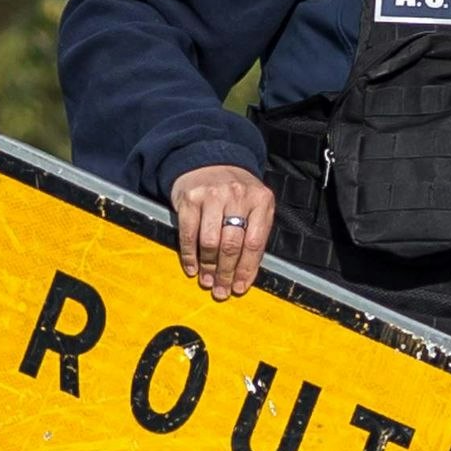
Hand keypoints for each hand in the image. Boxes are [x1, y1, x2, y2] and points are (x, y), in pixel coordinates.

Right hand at [168, 163, 275, 299]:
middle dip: (226, 273)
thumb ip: (255, 233)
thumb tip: (246, 274)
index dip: (247, 270)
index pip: (255, 243)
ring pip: (210, 242)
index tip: (240, 288)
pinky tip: (192, 267)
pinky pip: (188, 234)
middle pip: (232, 245)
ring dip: (208, 267)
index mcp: (261, 200)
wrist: (210, 161)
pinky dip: (189, 255)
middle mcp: (238, 196)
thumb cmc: (235, 192)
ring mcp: (213, 195)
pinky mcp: (190, 198)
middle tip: (222, 290)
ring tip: (207, 281)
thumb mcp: (255, 205)